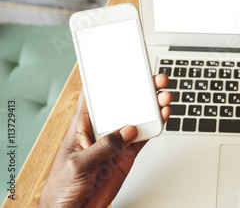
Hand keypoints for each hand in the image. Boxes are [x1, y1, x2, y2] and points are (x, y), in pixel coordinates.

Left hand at [39, 74, 172, 207]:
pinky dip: (155, 127)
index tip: (120, 65)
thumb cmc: (61, 188)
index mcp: (81, 126)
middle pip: (122, 104)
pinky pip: (144, 137)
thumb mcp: (78, 165)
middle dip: (138, 90)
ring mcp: (116, 142)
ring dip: (151, 107)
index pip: (94, 97)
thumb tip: (127, 131)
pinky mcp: (127, 155)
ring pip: (137, 118)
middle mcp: (101, 130)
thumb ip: (103, 147)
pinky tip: (162, 117)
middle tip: (152, 80)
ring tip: (163, 97)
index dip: (105, 80)